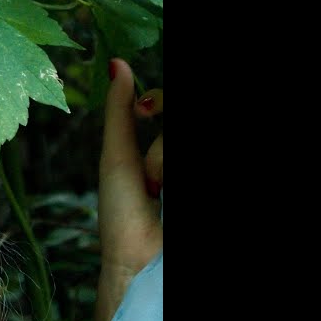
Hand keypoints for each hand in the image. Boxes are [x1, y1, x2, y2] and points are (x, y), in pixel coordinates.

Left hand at [92, 58, 162, 320]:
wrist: (138, 258)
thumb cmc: (122, 212)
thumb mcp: (118, 154)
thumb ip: (120, 110)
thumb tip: (117, 62)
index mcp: (166, 150)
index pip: (170, 104)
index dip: (163, 99)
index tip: (145, 109)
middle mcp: (170, 161)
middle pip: (171, 120)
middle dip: (161, 149)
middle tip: (151, 176)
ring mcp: (178, 176)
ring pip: (171, 140)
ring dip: (162, 161)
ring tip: (159, 192)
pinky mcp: (203, 188)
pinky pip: (171, 149)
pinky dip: (164, 165)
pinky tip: (163, 193)